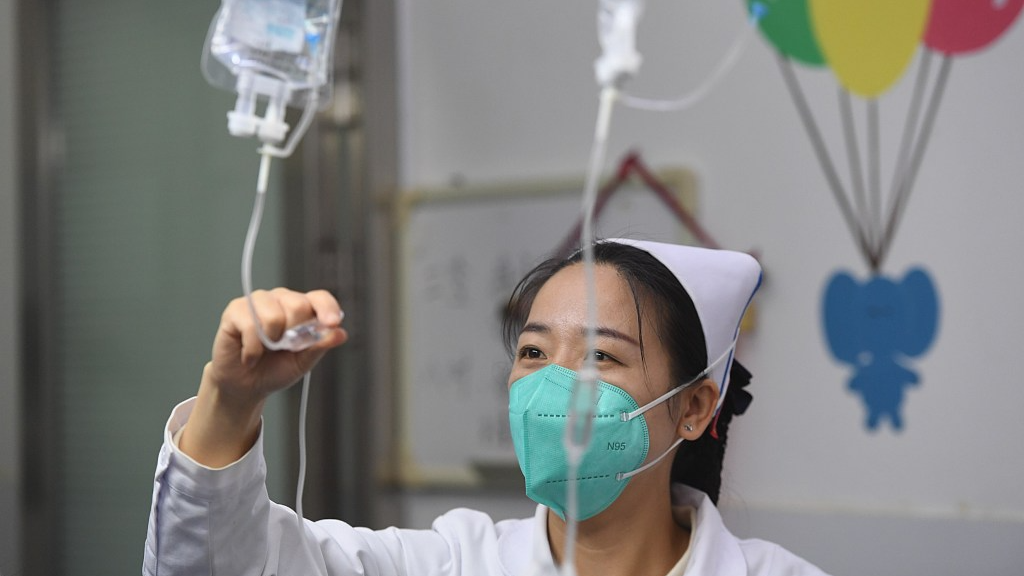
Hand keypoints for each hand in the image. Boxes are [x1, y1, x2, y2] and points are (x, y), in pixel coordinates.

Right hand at [207, 288, 347, 405]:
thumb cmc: (274, 370)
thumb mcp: (302, 362)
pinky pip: (250, 326)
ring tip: (265, 350)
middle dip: (294, 334)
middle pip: (297, 305)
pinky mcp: (236, 310)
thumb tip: (340, 334)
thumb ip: (319, 346)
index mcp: (302, 309)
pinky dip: (252, 349)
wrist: (245, 385)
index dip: (328, 308)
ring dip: (271, 342)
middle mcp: (281, 300)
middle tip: (283, 348)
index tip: (332, 323)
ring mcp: (258, 302)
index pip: (319, 298)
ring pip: (273, 315)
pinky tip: (250, 356)